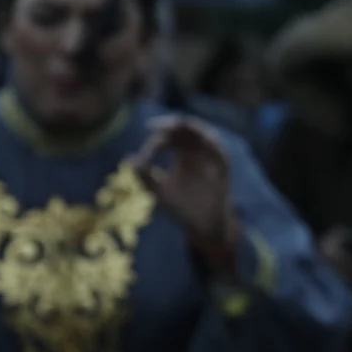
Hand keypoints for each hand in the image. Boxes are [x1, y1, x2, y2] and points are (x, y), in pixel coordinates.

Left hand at [129, 116, 237, 254]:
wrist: (202, 227)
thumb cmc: (182, 208)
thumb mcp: (159, 191)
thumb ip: (144, 176)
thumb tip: (128, 159)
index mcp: (182, 155)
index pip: (168, 138)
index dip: (154, 141)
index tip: (145, 157)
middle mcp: (197, 153)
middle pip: (185, 130)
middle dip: (170, 125)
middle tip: (153, 128)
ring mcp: (211, 159)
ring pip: (203, 134)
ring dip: (190, 129)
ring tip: (173, 127)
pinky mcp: (223, 169)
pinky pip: (219, 152)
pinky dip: (210, 144)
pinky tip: (199, 139)